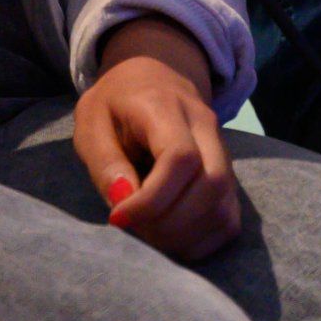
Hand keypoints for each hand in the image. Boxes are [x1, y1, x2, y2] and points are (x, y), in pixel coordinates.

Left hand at [73, 16, 241, 264]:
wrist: (153, 78)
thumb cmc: (116, 103)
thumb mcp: (91, 121)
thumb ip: (104, 160)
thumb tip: (124, 201)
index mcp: (167, 106)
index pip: (180, 157)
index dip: (151, 200)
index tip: (118, 216)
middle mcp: (206, 128)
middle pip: (211, 185)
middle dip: (170, 223)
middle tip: (134, 227)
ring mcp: (224, 155)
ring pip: (223, 209)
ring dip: (184, 236)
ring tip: (148, 232)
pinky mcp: (229, 180)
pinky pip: (228, 222)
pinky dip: (199, 242)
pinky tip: (169, 236)